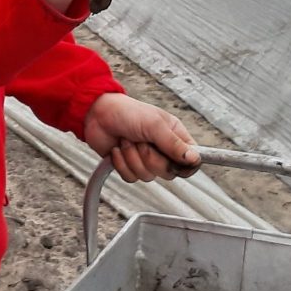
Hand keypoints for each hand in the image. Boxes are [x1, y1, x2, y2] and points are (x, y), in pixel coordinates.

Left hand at [83, 93, 200, 183]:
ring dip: (132, 158)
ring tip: (126, 141)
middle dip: (150, 158)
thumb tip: (194, 159)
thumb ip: (174, 144)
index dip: (187, 165)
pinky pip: (131, 178)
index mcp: (174, 136)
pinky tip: (118, 149)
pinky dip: (121, 163)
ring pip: (148, 176)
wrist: (96, 114)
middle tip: (141, 141)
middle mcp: (162, 149)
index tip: (178, 162)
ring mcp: (145, 159)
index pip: (192, 160)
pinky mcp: (129, 166)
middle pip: (168, 172)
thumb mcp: (154, 125)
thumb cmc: (127, 112)